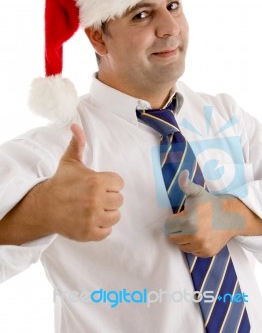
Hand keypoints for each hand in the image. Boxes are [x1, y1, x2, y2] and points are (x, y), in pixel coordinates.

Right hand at [43, 124, 123, 240]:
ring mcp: (92, 218)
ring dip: (107, 213)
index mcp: (95, 181)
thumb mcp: (69, 162)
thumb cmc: (60, 183)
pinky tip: (91, 220)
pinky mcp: (89, 233)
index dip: (110, 184)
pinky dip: (101, 227)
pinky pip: (108, 231)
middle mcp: (95, 200)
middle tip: (95, 197)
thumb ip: (78, 143)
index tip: (98, 185)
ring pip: (115, 216)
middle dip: (108, 198)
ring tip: (94, 209)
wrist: (43, 206)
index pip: (119, 183)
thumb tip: (76, 125)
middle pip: (119, 200)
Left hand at [165, 170, 245, 256]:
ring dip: (183, 238)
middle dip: (176, 229)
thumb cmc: (209, 203)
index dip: (172, 219)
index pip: (167, 226)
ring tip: (193, 228)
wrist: (230, 216)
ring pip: (181, 246)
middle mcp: (194, 236)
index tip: (180, 215)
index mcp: (188, 222)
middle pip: (172, 237)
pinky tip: (199, 235)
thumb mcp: (196, 192)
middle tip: (186, 222)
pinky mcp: (207, 252)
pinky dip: (192, 245)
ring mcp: (201, 246)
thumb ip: (185, 184)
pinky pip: (191, 251)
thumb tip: (182, 172)